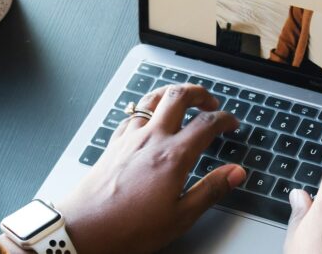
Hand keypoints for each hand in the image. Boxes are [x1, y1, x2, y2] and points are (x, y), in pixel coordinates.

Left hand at [56, 84, 246, 253]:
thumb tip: (235, 173)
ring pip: (152, 99)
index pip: (206, 123)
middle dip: (199, 92)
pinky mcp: (113, 144)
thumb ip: (211, 190)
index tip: (231, 123)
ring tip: (182, 99)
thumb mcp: (181, 216)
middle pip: (178, 97)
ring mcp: (129, 138)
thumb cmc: (129, 227)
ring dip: (171, 93)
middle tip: (210, 101)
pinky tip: (148, 118)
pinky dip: (146, 109)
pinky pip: (132, 114)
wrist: (85, 229)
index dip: (224, 118)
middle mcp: (151, 139)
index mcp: (173, 156)